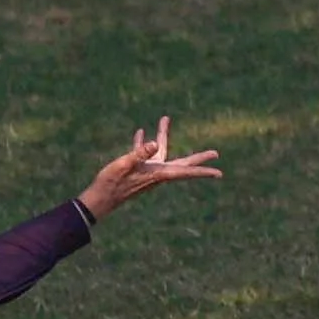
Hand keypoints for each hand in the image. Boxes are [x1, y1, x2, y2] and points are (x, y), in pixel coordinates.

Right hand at [78, 120, 221, 219]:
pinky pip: (144, 153)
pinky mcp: (137, 170)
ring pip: (161, 151)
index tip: (219, 173)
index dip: (203, 171)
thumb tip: (154, 143)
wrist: (99, 199)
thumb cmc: (111, 184)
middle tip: (216, 154)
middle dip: (198, 157)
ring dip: (163, 135)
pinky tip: (141, 132)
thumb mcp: (124, 165)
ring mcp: (148, 171)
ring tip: (164, 119)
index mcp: (158, 174)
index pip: (185, 171)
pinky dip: (144, 143)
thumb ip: (139, 153)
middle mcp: (157, 173)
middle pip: (182, 163)